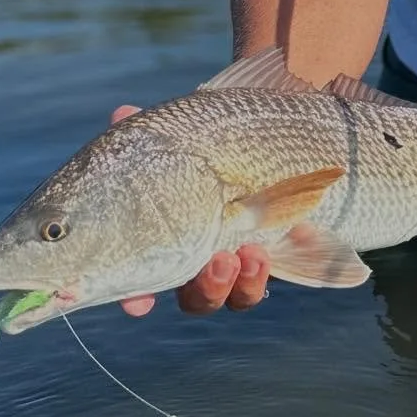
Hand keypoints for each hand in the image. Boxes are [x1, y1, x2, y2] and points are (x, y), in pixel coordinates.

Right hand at [109, 105, 272, 316]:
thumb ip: (148, 130)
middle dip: (205, 287)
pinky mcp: (269, 254)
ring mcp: (232, 260)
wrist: (265, 131)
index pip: (139, 278)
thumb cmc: (205, 136)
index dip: (134, 294)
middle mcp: (195, 257)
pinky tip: (293, 235)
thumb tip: (122, 114)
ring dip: (240, 282)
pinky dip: (271, 265)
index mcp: (163, 236)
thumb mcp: (178, 131)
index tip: (139, 302)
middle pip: (194, 295)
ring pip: (232, 295)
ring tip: (250, 254)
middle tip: (220, 261)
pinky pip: (267, 276)